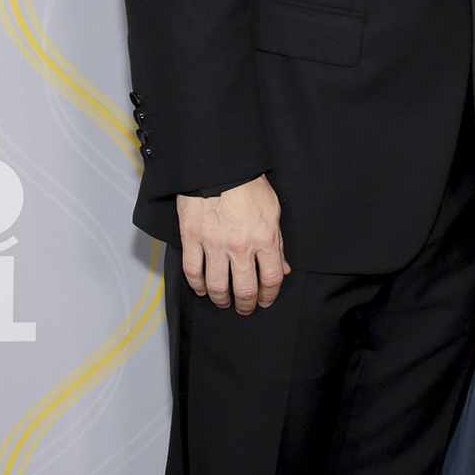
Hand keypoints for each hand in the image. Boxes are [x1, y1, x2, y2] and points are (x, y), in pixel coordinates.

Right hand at [176, 176, 290, 314]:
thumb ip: (278, 244)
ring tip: (223, 301)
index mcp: (265, 239)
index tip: (265, 300)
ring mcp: (214, 244)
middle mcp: (240, 246)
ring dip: (221, 299)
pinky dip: (197, 285)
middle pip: (245, 288)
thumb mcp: (273, 212)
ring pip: (217, 285)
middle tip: (244, 308)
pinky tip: (202, 289)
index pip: (272, 279)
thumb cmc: (249, 185)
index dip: (269, 295)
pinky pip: (193, 270)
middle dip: (246, 304)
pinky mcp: (192, 238)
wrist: (219, 166)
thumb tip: (282, 268)